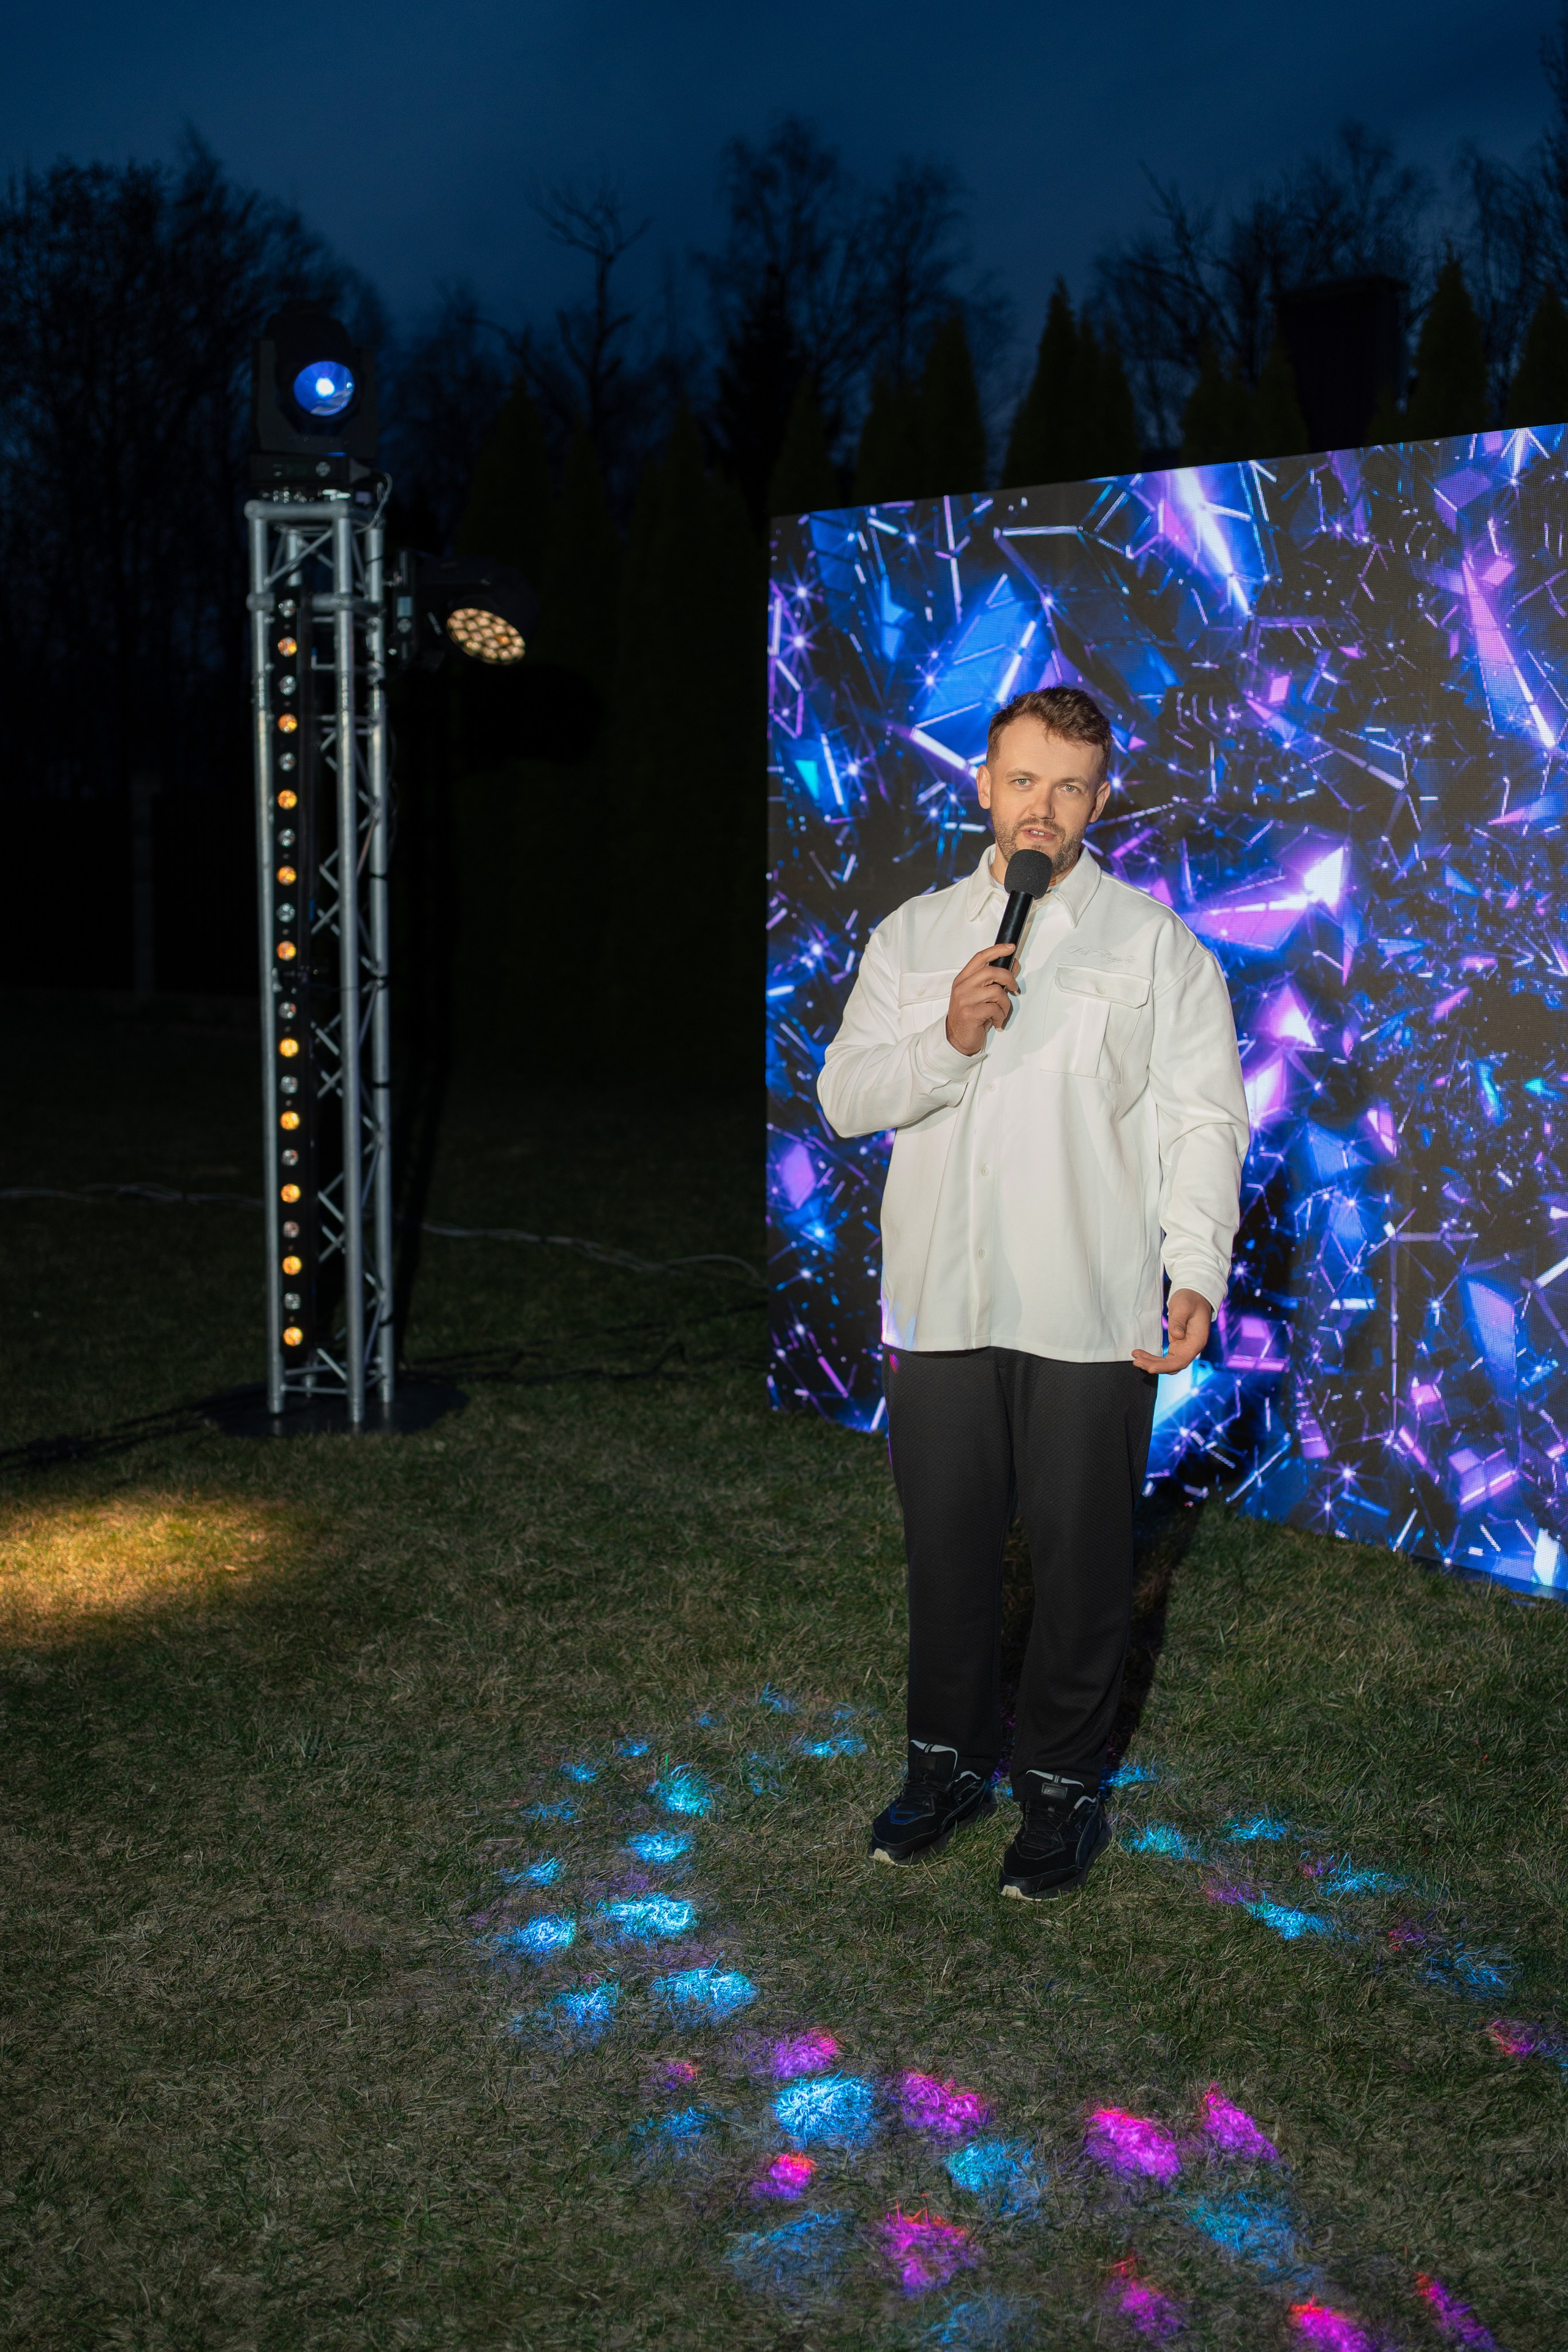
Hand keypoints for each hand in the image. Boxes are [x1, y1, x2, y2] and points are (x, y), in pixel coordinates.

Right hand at [945, 941, 1019, 1055]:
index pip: (980, 957)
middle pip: (991, 971)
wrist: (956, 1038)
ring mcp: (965, 1000)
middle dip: (1009, 978)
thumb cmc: (969, 1015)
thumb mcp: (980, 995)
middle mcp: (962, 987)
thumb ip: (994, 980)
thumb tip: (1012, 965)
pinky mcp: (970, 1013)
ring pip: (997, 992)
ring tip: (1001, 1012)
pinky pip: (995, 1009)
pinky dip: (1000, 1016)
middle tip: (1015, 988)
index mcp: (963, 979)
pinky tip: (996, 1021)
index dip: (996, 950)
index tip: (1010, 947)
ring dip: (1005, 1004)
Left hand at [1132, 1289, 1211, 1375]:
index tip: (1151, 1368)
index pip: (1181, 1360)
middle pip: (1173, 1365)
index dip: (1166, 1367)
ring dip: (1152, 1363)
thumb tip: (1176, 1336)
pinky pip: (1165, 1357)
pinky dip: (1153, 1358)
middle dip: (1154, 1365)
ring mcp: (1184, 1348)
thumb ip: (1179, 1321)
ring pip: (1168, 1363)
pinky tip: (1141, 1355)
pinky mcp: (1177, 1346)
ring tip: (1136, 1359)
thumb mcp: (1183, 1307)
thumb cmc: (1190, 1300)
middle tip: (1137, 1362)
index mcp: (1196, 1341)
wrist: (1194, 1297)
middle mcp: (1191, 1348)